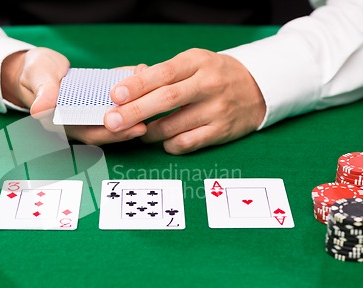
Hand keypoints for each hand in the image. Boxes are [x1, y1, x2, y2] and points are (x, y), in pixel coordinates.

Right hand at [1, 49, 145, 144]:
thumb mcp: (37, 77)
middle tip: (145, 124)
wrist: (39, 67)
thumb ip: (43, 92)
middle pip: (106, 130)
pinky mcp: (98, 101)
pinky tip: (145, 81)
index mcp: (64, 122)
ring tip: (152, 105)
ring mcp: (91, 112)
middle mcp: (80, 121)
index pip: (88, 133)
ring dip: (132, 113)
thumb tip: (41, 109)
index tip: (128, 129)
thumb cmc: (35, 73)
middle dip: (126, 129)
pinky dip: (131, 94)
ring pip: (114, 117)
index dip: (109, 133)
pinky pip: (117, 102)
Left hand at [104, 48, 266, 154]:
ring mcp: (216, 109)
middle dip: (134, 111)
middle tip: (112, 121)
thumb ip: (162, 73)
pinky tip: (163, 140)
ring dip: (149, 132)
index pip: (163, 73)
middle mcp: (208, 84)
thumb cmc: (212, 75)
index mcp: (197, 62)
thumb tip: (125, 86)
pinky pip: (186, 143)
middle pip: (166, 99)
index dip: (137, 85)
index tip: (115, 95)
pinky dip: (168, 144)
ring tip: (138, 130)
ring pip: (173, 125)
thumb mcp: (192, 63)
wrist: (256, 88)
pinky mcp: (220, 131)